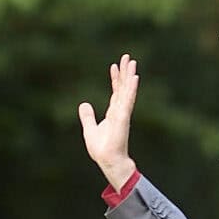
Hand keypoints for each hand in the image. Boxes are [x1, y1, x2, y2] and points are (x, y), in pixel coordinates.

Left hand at [78, 54, 138, 189]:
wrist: (107, 160)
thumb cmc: (101, 149)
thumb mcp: (90, 129)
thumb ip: (87, 117)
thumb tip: (83, 104)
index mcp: (113, 113)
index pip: (116, 92)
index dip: (116, 79)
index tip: (115, 66)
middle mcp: (120, 111)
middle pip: (123, 87)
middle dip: (125, 73)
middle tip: (127, 57)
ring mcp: (123, 113)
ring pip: (127, 90)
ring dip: (130, 76)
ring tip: (132, 62)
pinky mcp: (123, 117)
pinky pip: (128, 99)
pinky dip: (131, 88)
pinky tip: (134, 77)